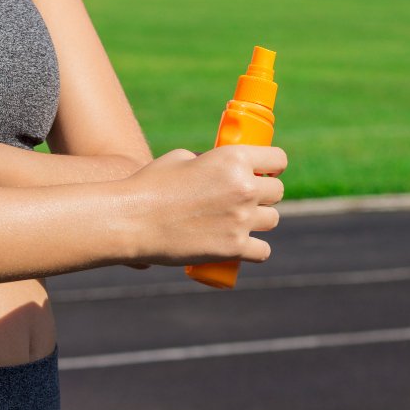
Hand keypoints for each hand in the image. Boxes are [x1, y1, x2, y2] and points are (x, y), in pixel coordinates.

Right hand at [122, 146, 286, 265]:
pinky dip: (254, 249)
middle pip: (277, 191)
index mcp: (232, 159)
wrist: (132, 220)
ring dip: (259, 220)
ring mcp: (241, 219)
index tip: (265, 170)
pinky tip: (241, 244)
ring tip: (237, 220)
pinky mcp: (234, 248)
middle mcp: (244, 187)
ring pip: (273, 220)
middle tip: (243, 198)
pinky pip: (263, 251)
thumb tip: (223, 169)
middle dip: (263, 193)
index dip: (271, 165)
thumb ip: (210, 162)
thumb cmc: (150, 185)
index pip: (278, 159)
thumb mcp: (181, 158)